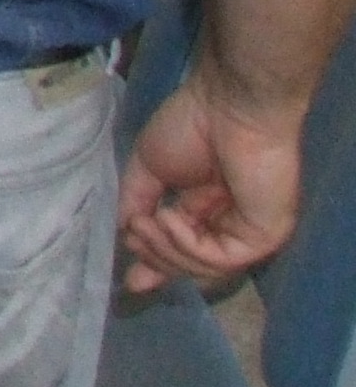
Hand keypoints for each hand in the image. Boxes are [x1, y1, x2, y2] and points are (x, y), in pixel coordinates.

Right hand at [119, 75, 305, 289]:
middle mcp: (230, 226)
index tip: (130, 281)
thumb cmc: (190, 125)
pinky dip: (187, 244)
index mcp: (206, 209)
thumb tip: (123, 234)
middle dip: (155, 258)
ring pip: (204, 268)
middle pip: (191, 266)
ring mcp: (248, 234)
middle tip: (132, 237)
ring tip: (144, 222)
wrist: (228, 106)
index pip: (183, 248)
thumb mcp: (148, 167)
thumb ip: (137, 202)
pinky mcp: (263, 236)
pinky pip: (220, 258)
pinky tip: (168, 218)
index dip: (157, 265)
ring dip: (165, 250)